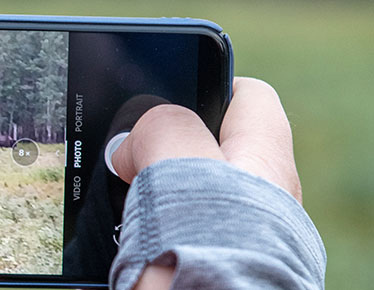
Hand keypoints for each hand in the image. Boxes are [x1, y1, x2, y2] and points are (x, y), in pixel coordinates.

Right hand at [110, 77, 300, 289]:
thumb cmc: (210, 255)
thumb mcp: (180, 165)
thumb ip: (161, 131)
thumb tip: (133, 145)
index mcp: (260, 162)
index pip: (248, 98)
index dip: (205, 86)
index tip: (161, 94)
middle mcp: (256, 204)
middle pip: (208, 153)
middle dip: (160, 150)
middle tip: (124, 157)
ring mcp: (232, 243)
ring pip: (182, 202)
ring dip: (143, 200)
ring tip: (114, 205)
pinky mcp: (204, 273)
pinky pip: (169, 243)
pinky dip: (141, 239)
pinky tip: (117, 246)